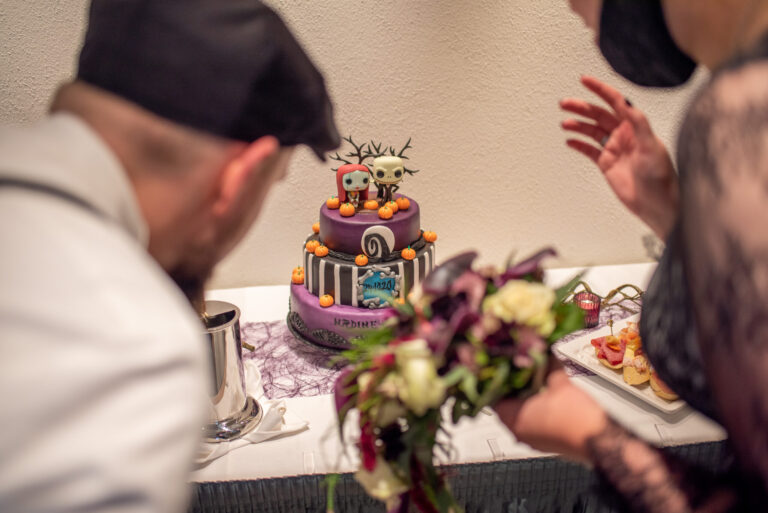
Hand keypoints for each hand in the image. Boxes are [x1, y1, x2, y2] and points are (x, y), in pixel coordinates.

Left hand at [494, 367, 606, 461]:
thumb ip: (547, 368)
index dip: (498, 380)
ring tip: (535, 382)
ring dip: (526, 400)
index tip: (503, 369)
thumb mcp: (559, 383)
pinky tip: (548, 398)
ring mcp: (534, 441)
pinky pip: (535, 424)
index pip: (493, 397)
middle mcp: (520, 433)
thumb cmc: (576, 417)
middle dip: (514, 389)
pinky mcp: (548, 444)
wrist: (600, 440)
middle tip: (520, 372)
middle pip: (507, 406)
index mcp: (514, 419)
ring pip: (521, 415)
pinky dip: (538, 411)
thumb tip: (545, 357)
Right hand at [560, 76, 678, 238]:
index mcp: (635, 126)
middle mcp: (624, 134)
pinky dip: (579, 144)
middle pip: (598, 114)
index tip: (584, 81)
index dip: (599, 89)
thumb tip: (628, 104)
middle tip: (565, 104)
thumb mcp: (652, 147)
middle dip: (581, 107)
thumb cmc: (661, 176)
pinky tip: (569, 141)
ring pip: (591, 131)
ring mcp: (614, 148)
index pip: (615, 102)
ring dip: (577, 125)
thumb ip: (639, 124)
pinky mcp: (607, 163)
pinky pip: (589, 150)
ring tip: (565, 123)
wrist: (657, 203)